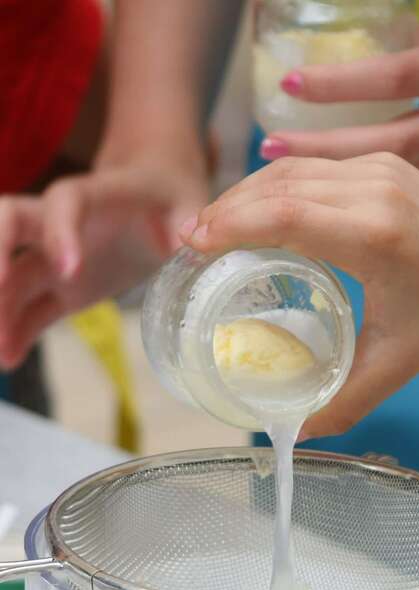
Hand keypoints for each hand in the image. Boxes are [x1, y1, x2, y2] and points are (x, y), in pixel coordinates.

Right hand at [0, 157, 209, 369]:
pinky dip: (18, 333)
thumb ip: (194, 222)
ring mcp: (56, 259)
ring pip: (13, 277)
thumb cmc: (171, 197)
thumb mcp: (190, 203)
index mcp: (96, 196)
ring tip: (1, 350)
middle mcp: (63, 224)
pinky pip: (31, 310)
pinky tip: (9, 359)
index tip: (68, 272)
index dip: (60, 232)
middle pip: (9, 225)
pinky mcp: (62, 289)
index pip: (64, 201)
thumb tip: (194, 241)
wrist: (155, 194)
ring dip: (2, 308)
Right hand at [184, 154, 418, 436]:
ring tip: (215, 226)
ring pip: (294, 169)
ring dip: (247, 193)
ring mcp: (382, 169)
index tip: (194, 245)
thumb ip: (343, 404)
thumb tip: (295, 434)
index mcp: (376, 237)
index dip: (231, 226)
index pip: (284, 215)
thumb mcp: (394, 366)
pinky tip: (256, 210)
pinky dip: (277, 185)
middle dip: (227, 209)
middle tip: (192, 242)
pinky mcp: (384, 162)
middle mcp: (377, 190)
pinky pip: (315, 165)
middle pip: (279, 186)